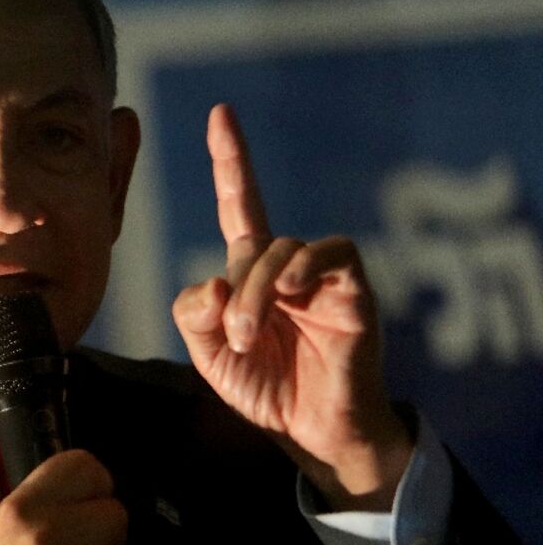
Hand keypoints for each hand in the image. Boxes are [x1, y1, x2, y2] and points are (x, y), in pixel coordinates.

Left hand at [171, 104, 412, 511]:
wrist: (313, 430)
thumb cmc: (264, 388)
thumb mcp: (208, 355)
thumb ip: (192, 314)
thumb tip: (212, 279)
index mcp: (251, 274)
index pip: (241, 205)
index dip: (231, 161)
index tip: (220, 113)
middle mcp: (287, 265)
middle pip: (248, 248)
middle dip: (234, 293)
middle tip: (233, 337)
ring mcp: (321, 275)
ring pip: (280, 251)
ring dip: (256, 292)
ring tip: (249, 334)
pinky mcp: (352, 288)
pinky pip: (331, 252)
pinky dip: (303, 267)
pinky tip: (293, 292)